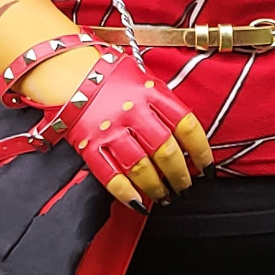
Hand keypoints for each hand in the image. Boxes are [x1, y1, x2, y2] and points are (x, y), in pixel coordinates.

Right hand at [58, 48, 212, 208]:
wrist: (68, 71)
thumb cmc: (111, 78)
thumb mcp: (145, 80)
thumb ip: (165, 106)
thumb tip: (187, 140)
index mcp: (151, 93)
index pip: (187, 126)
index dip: (201, 151)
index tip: (206, 167)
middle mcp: (132, 111)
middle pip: (166, 151)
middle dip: (180, 175)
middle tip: (184, 186)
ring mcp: (109, 129)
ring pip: (140, 167)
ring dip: (156, 187)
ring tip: (164, 196)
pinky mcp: (87, 144)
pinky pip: (109, 174)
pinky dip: (125, 193)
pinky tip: (138, 203)